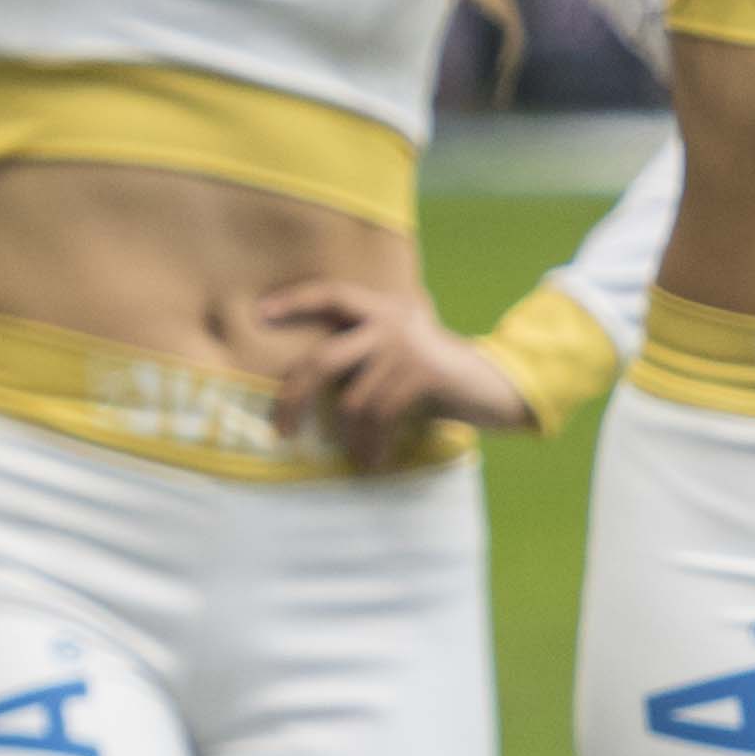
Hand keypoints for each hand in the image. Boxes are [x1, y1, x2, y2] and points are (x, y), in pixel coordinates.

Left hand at [259, 276, 535, 465]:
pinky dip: (373, 445)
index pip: (331, 295)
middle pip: (322, 360)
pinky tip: (374, 461)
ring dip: (350, 438)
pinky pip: (380, 417)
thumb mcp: (401, 352)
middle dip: (294, 398)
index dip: (295, 301)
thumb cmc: (438, 378)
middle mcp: (390, 320)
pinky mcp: (421, 375)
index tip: (260, 314)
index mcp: (382, 308)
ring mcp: (405, 347)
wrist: (494, 387)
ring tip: (356, 457)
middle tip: (281, 429)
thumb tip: (311, 382)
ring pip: (352, 402)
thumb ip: (367, 351)